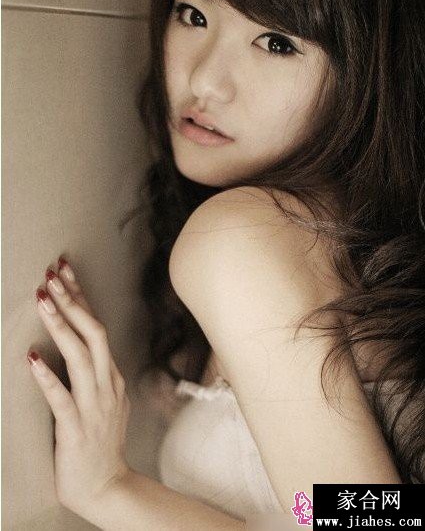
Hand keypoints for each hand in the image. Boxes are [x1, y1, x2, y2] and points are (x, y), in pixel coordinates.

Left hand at [28, 256, 131, 518]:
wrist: (108, 487)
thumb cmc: (101, 443)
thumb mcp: (104, 400)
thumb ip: (93, 373)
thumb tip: (75, 346)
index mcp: (111, 375)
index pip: (96, 327)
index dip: (80, 298)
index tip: (64, 273)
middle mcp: (107, 383)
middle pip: (93, 332)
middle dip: (72, 300)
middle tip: (52, 274)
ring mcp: (94, 405)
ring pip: (80, 357)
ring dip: (61, 325)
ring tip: (43, 300)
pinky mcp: (77, 428)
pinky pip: (62, 398)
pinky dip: (48, 376)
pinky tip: (32, 357)